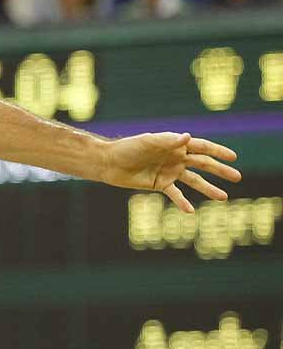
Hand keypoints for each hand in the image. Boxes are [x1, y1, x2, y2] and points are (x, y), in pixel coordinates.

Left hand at [101, 132, 241, 212]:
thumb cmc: (128, 147)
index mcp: (175, 145)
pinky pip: (176, 194)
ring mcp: (169, 172)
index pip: (202, 147)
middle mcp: (176, 158)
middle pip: (203, 165)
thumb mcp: (148, 142)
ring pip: (194, 182)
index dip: (217, 151)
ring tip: (224, 197)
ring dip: (208, 189)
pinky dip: (183, 202)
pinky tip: (192, 211)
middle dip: (220, 170)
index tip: (233, 157)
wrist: (110, 162)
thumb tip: (187, 137)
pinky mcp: (160, 184)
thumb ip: (168, 140)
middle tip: (237, 177)